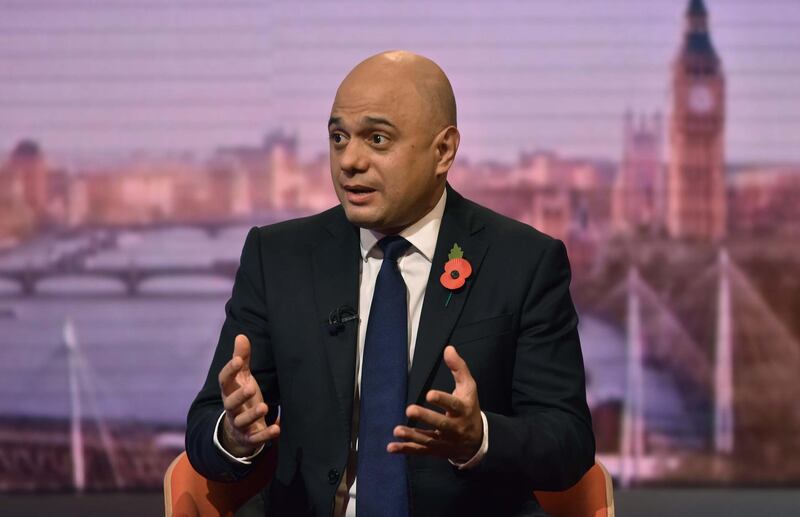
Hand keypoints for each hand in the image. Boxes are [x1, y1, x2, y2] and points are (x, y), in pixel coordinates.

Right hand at [218, 334, 279, 456]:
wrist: (238, 431)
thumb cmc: (242, 398)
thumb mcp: (242, 378)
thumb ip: (242, 359)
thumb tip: (241, 336)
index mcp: (229, 392)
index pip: (224, 381)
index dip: (230, 370)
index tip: (238, 360)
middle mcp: (231, 408)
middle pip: (230, 403)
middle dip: (240, 396)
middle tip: (252, 388)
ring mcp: (239, 424)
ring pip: (242, 421)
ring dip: (252, 416)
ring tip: (264, 407)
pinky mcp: (249, 438)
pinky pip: (256, 438)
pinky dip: (265, 435)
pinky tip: (277, 429)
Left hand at [388, 345, 482, 462]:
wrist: (477, 440)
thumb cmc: (469, 407)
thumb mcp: (469, 387)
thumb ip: (458, 368)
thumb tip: (448, 349)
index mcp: (463, 410)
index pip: (453, 405)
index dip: (442, 400)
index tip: (429, 393)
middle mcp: (455, 428)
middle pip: (441, 424)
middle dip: (426, 418)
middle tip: (410, 409)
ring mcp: (445, 441)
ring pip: (428, 440)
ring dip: (412, 436)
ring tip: (397, 430)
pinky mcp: (436, 450)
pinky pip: (420, 451)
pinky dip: (405, 450)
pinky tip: (391, 447)